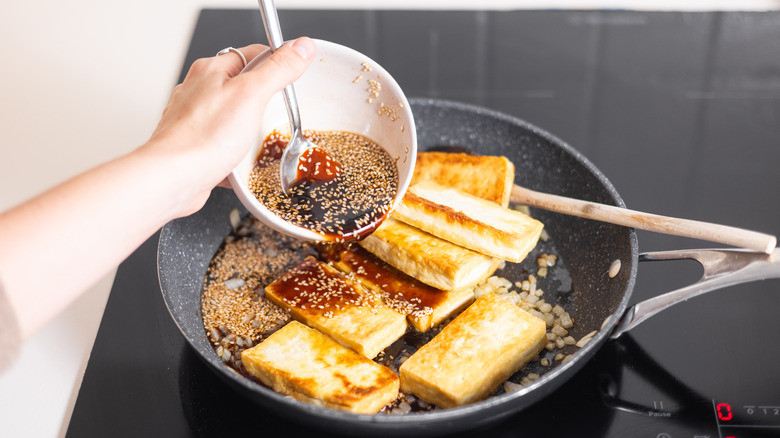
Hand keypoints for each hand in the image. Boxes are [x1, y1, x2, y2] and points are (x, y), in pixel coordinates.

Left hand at [145, 37, 315, 216]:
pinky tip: (242, 162)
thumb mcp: (252, 94)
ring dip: (250, 131)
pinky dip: (237, 153)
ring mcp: (196, 119)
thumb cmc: (203, 137)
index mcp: (211, 70)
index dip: (277, 63)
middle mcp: (199, 91)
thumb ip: (279, 68)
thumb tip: (302, 46)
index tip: (293, 77)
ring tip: (258, 141)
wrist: (173, 178)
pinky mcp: (196, 146)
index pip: (253, 53)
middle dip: (264, 103)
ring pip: (234, 117)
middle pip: (244, 87)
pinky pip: (224, 144)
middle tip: (278, 114)